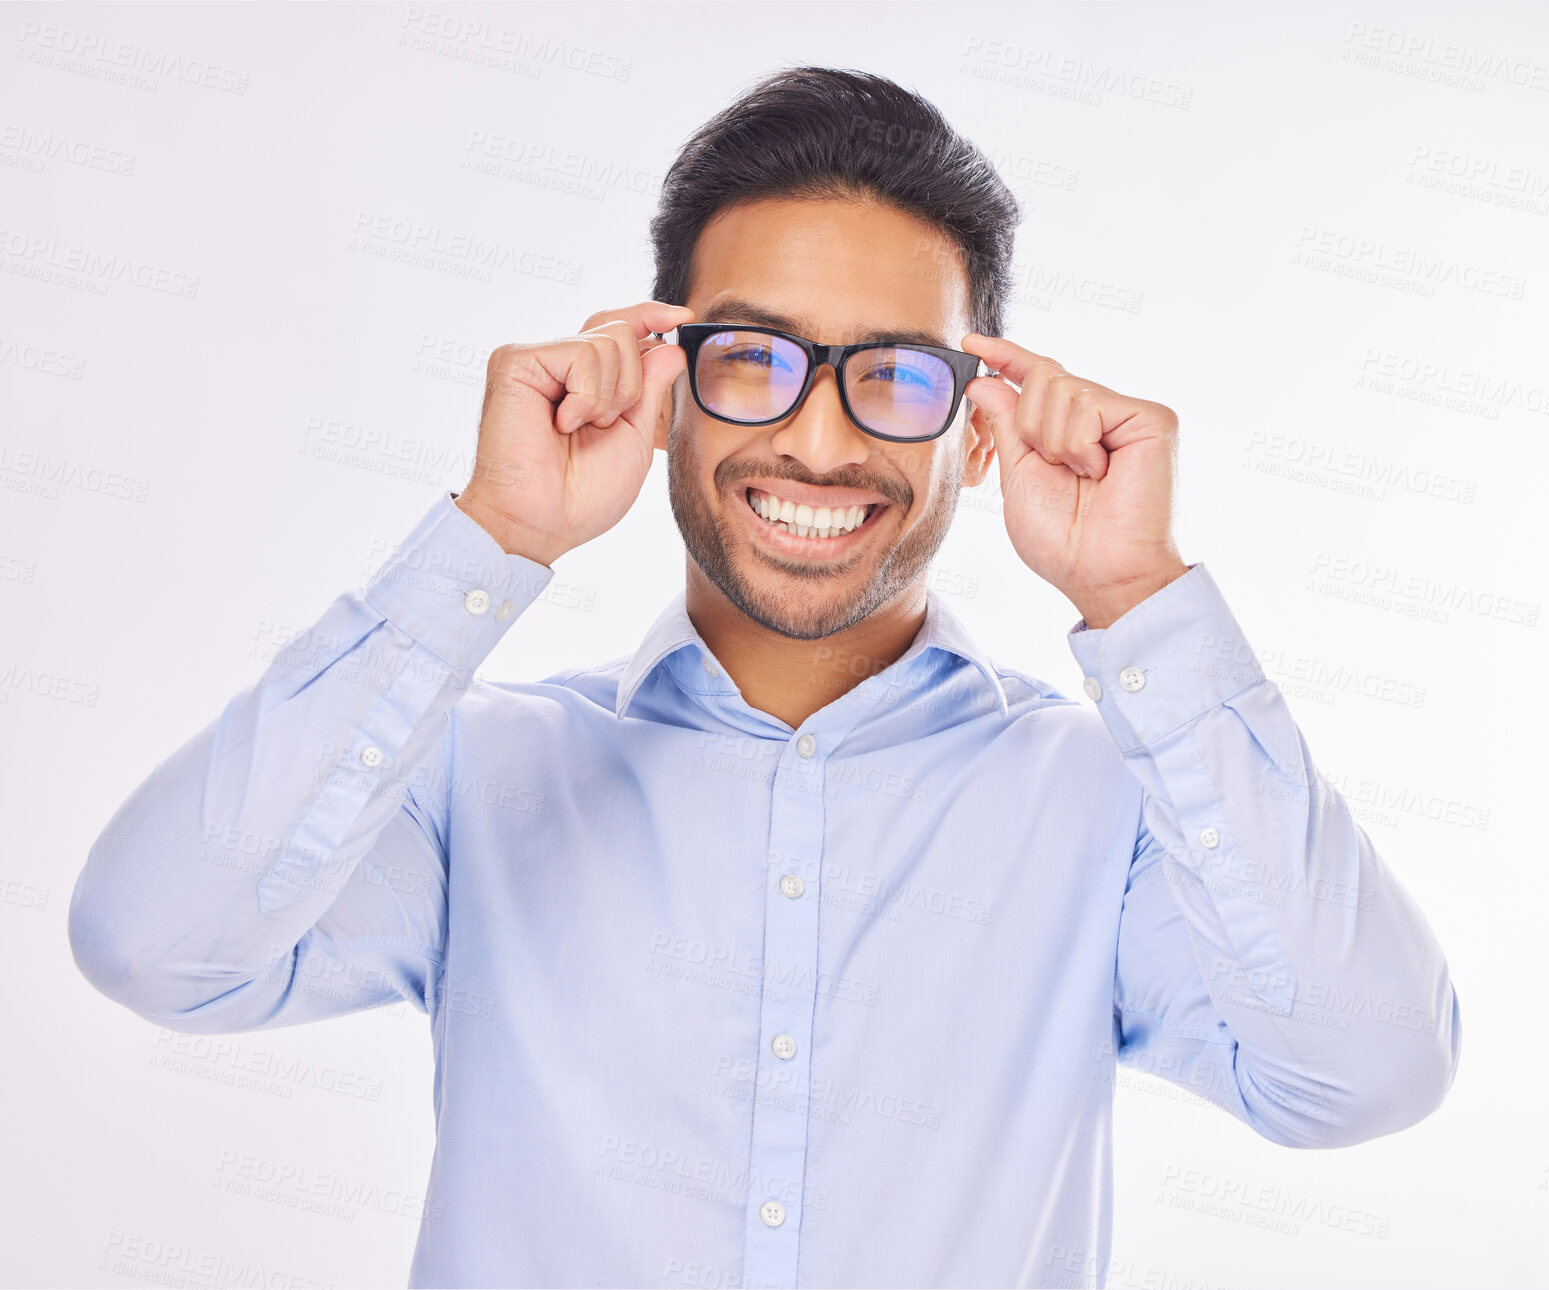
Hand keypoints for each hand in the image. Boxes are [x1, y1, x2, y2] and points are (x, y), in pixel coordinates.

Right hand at [455, 300, 694, 564]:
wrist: (543, 522)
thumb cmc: (583, 493)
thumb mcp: (634, 436)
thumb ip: (650, 388)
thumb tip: (670, 345)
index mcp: (583, 380)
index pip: (619, 329)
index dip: (650, 316)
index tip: (683, 316)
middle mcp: (557, 363)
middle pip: (619, 330)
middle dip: (631, 385)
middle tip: (603, 425)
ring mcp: (535, 359)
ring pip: (609, 341)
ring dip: (608, 397)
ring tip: (577, 429)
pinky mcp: (515, 360)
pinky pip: (581, 355)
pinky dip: (586, 396)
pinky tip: (561, 423)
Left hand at [960, 334, 1188, 628]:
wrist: (1100, 573)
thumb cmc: (1063, 539)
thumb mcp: (1019, 475)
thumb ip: (1006, 424)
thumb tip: (985, 379)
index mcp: (1074, 429)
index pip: (1038, 378)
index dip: (1006, 357)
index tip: (970, 342)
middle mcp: (1105, 415)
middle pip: (1044, 376)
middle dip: (1031, 426)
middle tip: (1056, 469)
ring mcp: (1130, 414)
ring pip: (1062, 388)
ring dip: (1055, 442)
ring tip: (1084, 477)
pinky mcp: (1152, 418)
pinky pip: (1088, 404)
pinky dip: (1079, 445)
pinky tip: (1101, 473)